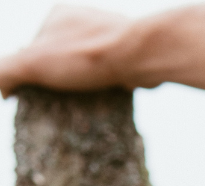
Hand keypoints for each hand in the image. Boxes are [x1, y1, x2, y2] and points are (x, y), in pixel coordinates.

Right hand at [0, 5, 136, 97]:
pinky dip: (109, 88)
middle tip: (65, 104)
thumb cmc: (88, 56)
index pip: (35, 49)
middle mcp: (85, 22)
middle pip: (65, 58)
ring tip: (87, 104)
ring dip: (88, 86)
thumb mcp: (34, 63)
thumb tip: (2, 89)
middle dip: (63, 81)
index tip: (38, 95)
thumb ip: (7, 71)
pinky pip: (115, 74)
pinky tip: (109, 100)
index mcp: (58, 15)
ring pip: (91, 66)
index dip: (34, 74)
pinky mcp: (133, 55)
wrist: (143, 56)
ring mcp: (111, 38)